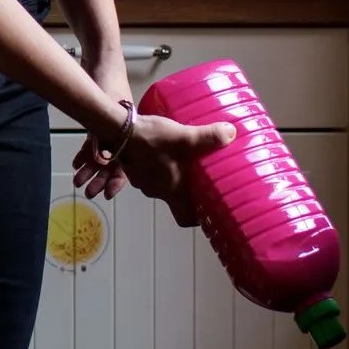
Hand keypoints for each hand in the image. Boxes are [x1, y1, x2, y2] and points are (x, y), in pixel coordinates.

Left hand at [70, 52, 134, 199]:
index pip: (128, 162)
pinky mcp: (99, 120)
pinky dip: (85, 153)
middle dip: (101, 177)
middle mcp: (124, 132)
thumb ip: (103, 129)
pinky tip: (76, 164)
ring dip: (90, 168)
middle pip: (114, 161)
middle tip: (89, 193)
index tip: (109, 194)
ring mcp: (111, 127)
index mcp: (132, 131)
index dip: (118, 179)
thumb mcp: (109, 107)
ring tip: (78, 181)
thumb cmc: (110, 82)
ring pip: (102, 154)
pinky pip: (93, 142)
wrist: (101, 60)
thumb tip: (100, 157)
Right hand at [72, 112, 235, 224]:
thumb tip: (231, 133)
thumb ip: (208, 137)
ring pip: (162, 185)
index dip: (197, 218)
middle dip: (187, 191)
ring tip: (183, 161)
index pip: (185, 218)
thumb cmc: (152, 140)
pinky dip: (157, 167)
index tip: (208, 209)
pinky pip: (149, 173)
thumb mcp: (184, 137)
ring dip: (171, 177)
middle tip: (201, 179)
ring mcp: (143, 181)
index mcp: (172, 190)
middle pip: (176, 199)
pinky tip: (162, 151)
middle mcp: (158, 190)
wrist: (117, 130)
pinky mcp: (134, 168)